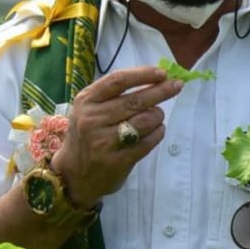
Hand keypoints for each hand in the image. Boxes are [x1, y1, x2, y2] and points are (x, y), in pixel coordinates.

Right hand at [50, 66, 182, 208]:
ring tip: (158, 115)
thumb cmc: (87, 135)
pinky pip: (148, 141)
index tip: (163, 73)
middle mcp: (92, 119)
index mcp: (86, 101)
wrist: (73, 175)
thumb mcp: (89, 109)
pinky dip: (158, 133)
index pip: (118, 81)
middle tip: (176, 86)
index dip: (143, 74)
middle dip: (161, 91)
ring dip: (158, 115)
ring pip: (144, 120)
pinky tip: (157, 130)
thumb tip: (156, 78)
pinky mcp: (117, 161)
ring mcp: (104, 142)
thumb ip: (114, 94)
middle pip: (135, 100)